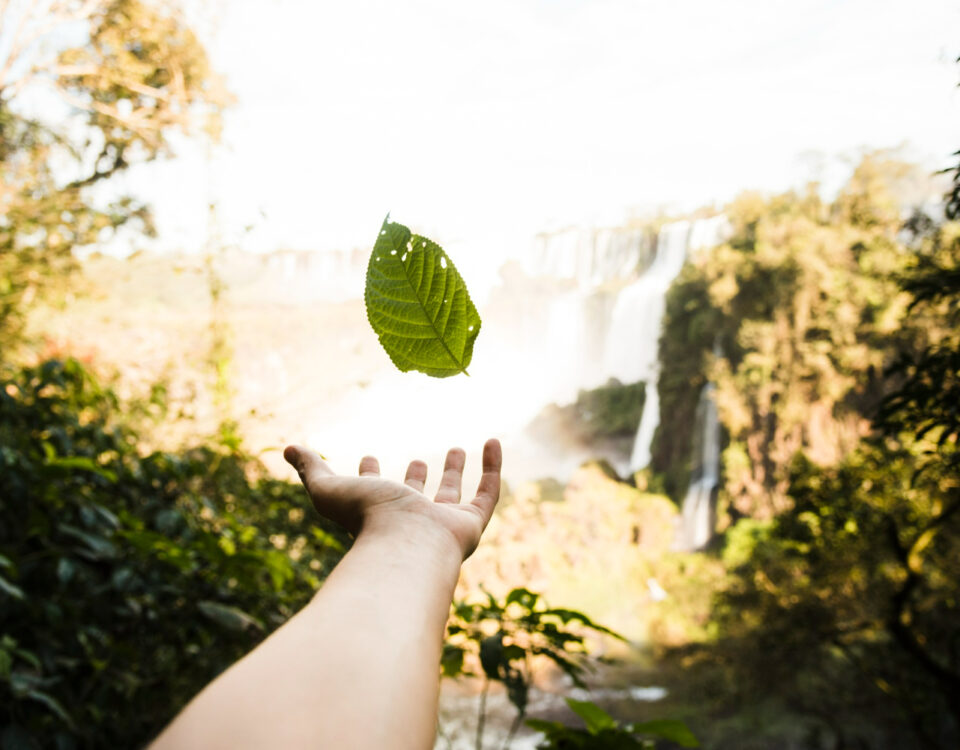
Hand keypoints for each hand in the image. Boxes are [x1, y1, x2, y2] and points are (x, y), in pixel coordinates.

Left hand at [283, 439, 501, 559]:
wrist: (405, 545)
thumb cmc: (365, 519)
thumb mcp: (329, 489)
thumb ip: (311, 469)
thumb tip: (288, 448)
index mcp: (376, 515)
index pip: (371, 495)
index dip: (368, 475)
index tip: (367, 455)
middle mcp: (409, 522)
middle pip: (414, 499)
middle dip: (416, 479)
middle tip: (419, 459)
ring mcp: (442, 525)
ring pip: (450, 497)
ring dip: (453, 473)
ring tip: (456, 447)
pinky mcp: (471, 524)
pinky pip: (487, 493)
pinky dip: (493, 467)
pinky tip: (493, 442)